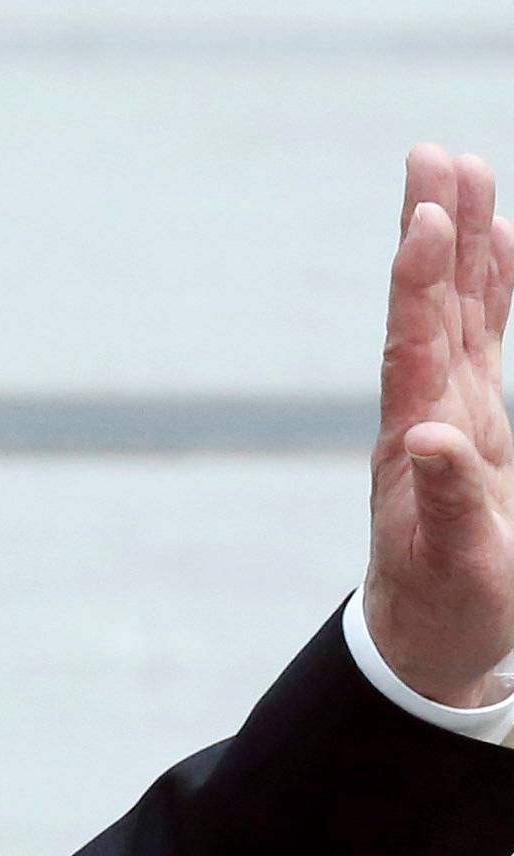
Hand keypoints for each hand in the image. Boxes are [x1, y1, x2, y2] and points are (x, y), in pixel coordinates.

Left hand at [364, 145, 513, 705]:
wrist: (427, 643)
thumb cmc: (445, 611)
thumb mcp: (454, 566)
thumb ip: (445, 503)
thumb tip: (428, 441)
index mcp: (420, 445)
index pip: (416, 348)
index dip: (420, 284)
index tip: (423, 218)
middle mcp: (428, 417)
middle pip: (430, 309)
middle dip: (434, 232)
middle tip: (432, 154)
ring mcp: (450, 415)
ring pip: (456, 313)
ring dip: (460, 243)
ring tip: (461, 168)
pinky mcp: (473, 425)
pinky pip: (483, 339)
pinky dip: (491, 287)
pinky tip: (497, 241)